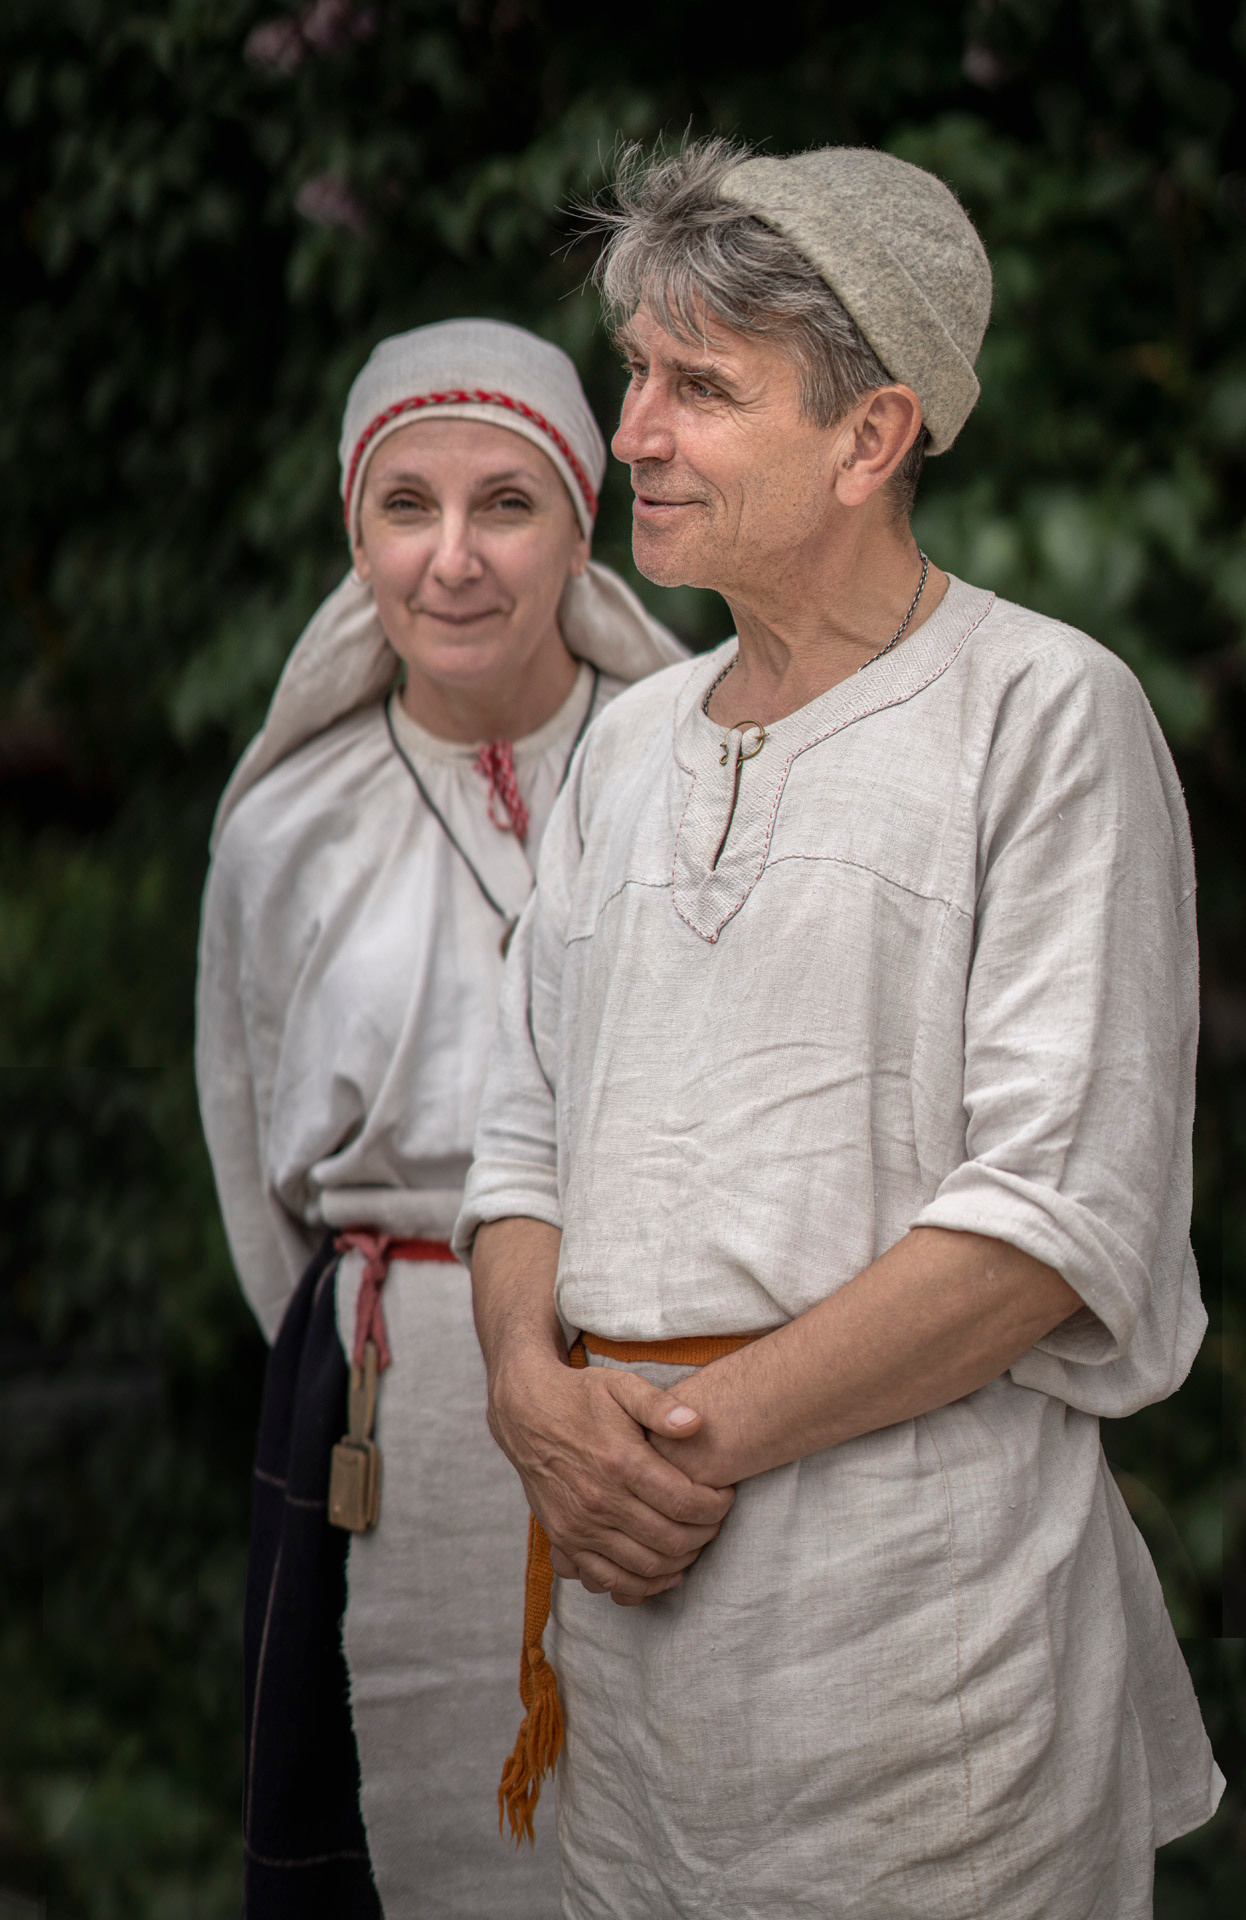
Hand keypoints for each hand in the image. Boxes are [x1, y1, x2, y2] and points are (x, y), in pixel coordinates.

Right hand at [489, 1352, 734, 1605]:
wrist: (525, 1413)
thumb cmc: (581, 1397)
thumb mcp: (622, 1386)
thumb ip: (661, 1406)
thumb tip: (696, 1423)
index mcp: (621, 1462)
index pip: (685, 1502)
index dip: (716, 1506)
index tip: (726, 1496)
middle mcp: (600, 1500)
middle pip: (671, 1539)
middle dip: (705, 1534)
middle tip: (716, 1520)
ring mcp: (580, 1526)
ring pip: (646, 1566)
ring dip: (681, 1561)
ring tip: (695, 1541)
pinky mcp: (565, 1540)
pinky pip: (609, 1580)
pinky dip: (643, 1585)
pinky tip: (664, 1572)